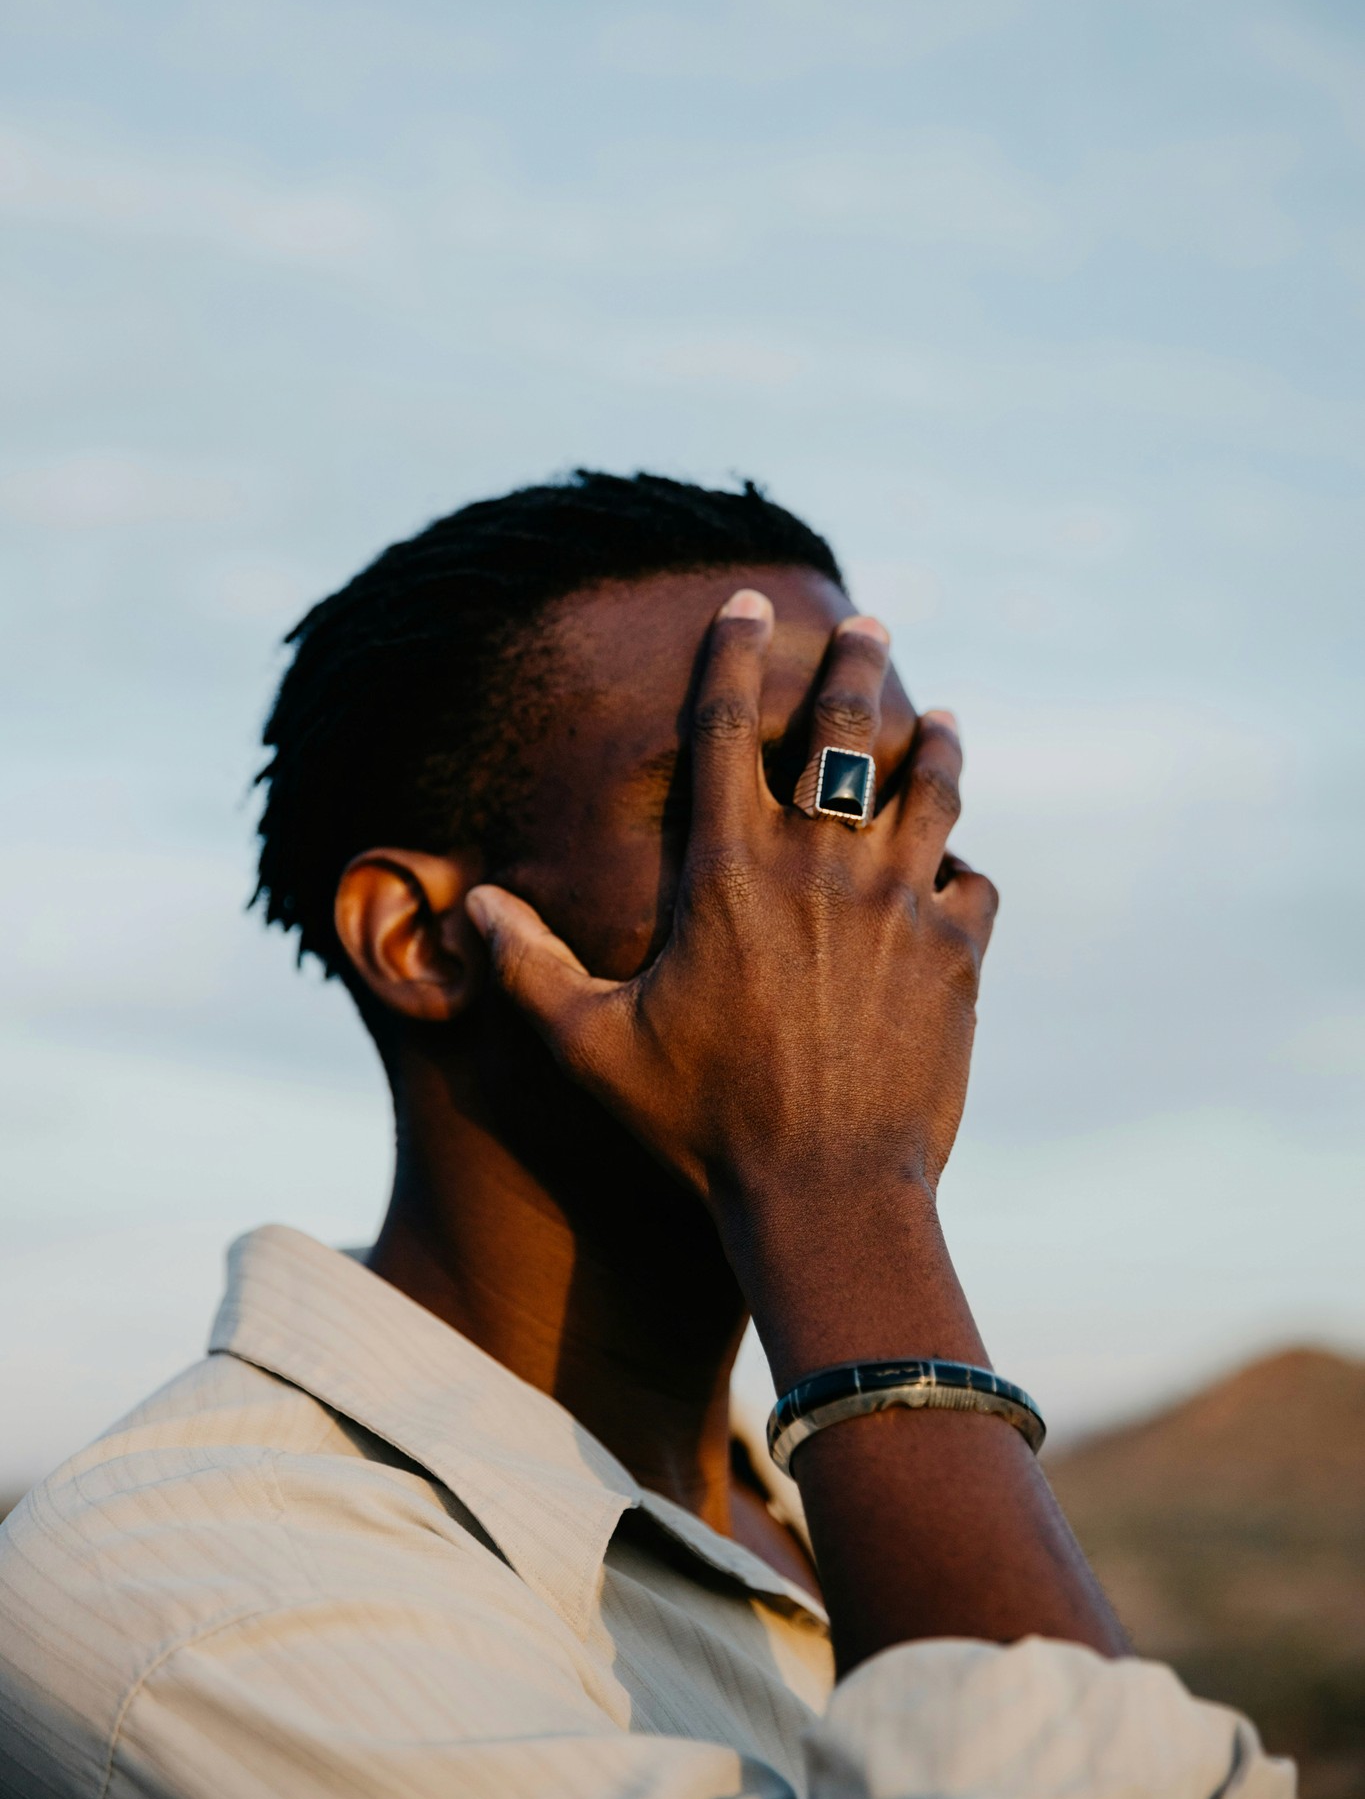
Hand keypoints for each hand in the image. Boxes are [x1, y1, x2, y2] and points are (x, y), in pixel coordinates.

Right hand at [465, 589, 997, 1222]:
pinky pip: (971, 883)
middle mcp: (818, 864)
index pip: (724, 726)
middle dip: (854, 663)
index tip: (744, 604)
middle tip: (869, 622)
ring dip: (936, 745)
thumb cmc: (699, 1125)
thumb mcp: (591, 1047)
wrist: (826, 1195)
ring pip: (931, 789)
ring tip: (944, 718)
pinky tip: (956, 870)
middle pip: (844, 730)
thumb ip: (528, 967)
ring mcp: (897, 902)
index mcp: (728, 870)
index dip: (731, 652)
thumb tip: (467, 906)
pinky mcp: (956, 952)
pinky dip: (962, 869)